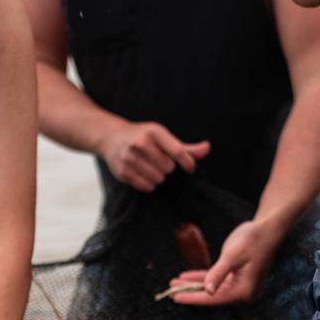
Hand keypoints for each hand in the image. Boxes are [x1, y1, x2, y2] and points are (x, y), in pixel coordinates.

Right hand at [95, 120, 210, 192]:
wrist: (111, 138)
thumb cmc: (143, 137)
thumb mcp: (163, 137)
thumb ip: (186, 147)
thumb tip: (207, 148)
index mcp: (154, 132)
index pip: (178, 152)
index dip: (188, 163)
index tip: (189, 168)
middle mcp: (141, 143)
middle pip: (169, 168)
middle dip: (168, 168)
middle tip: (159, 161)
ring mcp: (130, 158)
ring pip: (159, 179)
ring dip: (159, 177)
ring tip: (151, 167)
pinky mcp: (123, 172)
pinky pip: (147, 186)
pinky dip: (149, 184)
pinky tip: (144, 174)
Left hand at [168, 218, 285, 305]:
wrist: (269, 227)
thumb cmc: (254, 239)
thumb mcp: (232, 255)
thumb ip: (218, 273)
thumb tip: (207, 291)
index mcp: (244, 290)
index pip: (213, 298)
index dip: (192, 297)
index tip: (175, 297)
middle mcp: (244, 292)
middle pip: (212, 295)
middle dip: (190, 292)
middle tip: (170, 291)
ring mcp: (241, 285)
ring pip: (213, 287)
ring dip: (194, 284)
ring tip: (175, 282)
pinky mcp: (239, 276)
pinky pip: (218, 280)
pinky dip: (203, 277)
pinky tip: (188, 276)